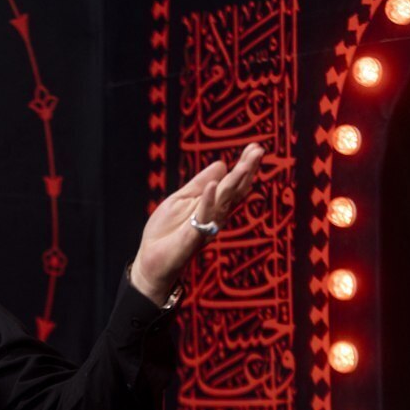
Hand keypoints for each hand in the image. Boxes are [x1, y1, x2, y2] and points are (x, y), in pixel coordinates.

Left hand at [129, 143, 264, 304]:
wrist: (150, 262)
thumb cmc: (166, 233)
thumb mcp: (180, 199)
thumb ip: (199, 183)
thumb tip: (221, 164)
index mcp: (211, 206)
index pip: (231, 184)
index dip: (244, 166)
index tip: (255, 147)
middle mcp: (213, 216)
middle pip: (234, 191)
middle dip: (246, 171)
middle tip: (259, 151)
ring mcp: (205, 227)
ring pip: (223, 202)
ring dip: (234, 183)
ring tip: (245, 165)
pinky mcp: (193, 238)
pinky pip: (203, 218)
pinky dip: (208, 201)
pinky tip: (214, 185)